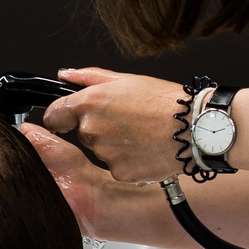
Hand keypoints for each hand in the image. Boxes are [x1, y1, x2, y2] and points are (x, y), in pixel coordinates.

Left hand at [39, 66, 190, 183]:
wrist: (194, 127)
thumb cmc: (164, 101)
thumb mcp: (126, 80)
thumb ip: (89, 78)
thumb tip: (65, 75)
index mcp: (90, 103)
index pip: (54, 115)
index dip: (59, 118)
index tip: (64, 120)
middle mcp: (92, 129)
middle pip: (83, 133)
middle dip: (98, 128)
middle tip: (128, 120)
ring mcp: (105, 154)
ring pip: (101, 151)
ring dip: (115, 145)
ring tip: (142, 133)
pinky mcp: (120, 173)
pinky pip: (117, 167)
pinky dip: (129, 161)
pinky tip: (147, 149)